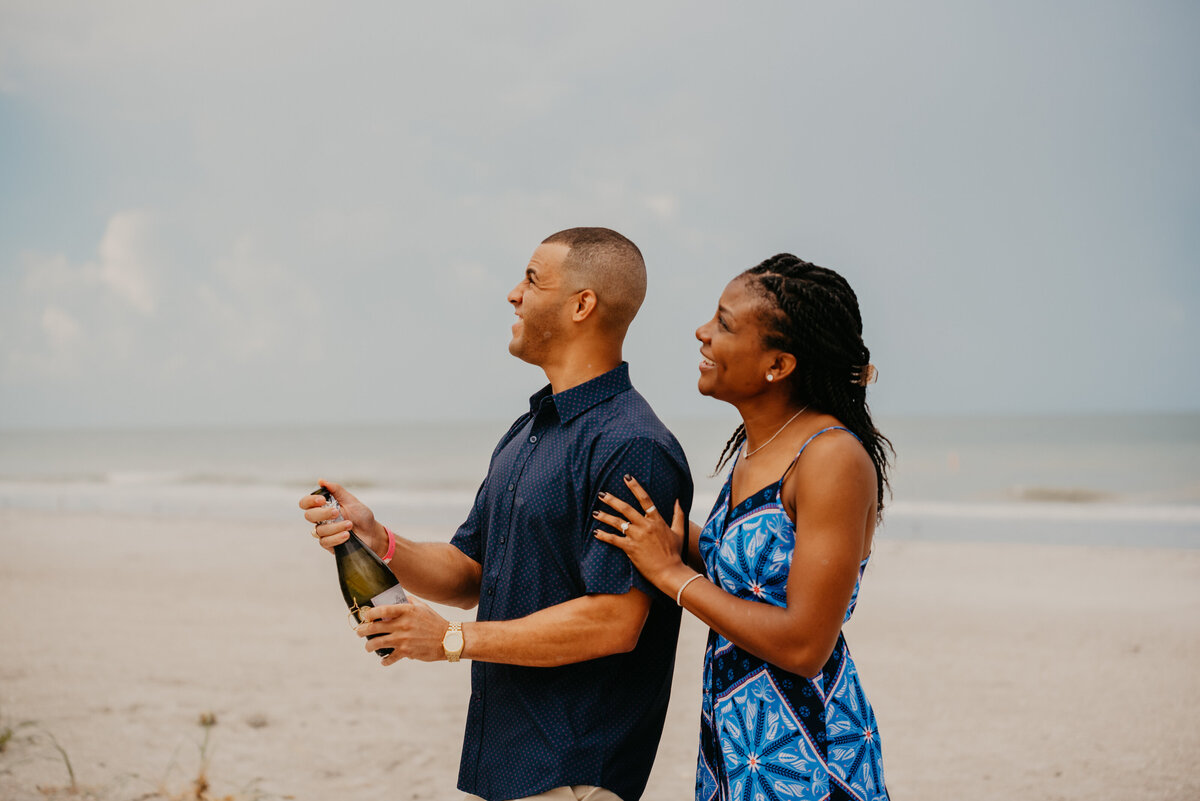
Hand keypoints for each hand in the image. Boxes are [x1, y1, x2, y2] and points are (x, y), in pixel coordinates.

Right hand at [298, 480, 382, 554]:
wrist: (372, 533)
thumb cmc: (361, 516)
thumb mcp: (351, 500)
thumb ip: (336, 490)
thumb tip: (321, 481)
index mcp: (324, 506)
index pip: (306, 503)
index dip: (310, 501)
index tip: (322, 500)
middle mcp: (321, 519)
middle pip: (309, 516)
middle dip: (323, 513)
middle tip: (337, 512)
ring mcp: (324, 532)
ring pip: (319, 530)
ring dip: (335, 527)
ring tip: (349, 524)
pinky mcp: (329, 544)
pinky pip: (325, 542)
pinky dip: (336, 538)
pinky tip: (346, 535)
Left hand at [356, 598, 449, 666]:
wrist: (448, 640)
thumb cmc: (435, 622)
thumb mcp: (423, 607)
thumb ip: (409, 601)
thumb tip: (399, 597)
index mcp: (406, 611)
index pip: (382, 610)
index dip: (369, 613)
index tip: (365, 616)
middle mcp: (403, 624)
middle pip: (375, 627)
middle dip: (362, 630)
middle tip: (359, 632)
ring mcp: (403, 639)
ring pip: (377, 643)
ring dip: (369, 646)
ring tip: (368, 647)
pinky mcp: (406, 652)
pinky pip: (389, 658)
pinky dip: (385, 660)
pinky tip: (383, 660)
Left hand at [592, 475, 688, 589]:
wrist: (670, 572)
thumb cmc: (675, 553)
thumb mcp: (679, 532)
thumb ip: (678, 515)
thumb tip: (678, 500)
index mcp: (657, 520)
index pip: (645, 499)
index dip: (635, 487)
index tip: (627, 478)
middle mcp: (645, 526)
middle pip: (626, 508)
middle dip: (613, 500)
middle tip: (602, 494)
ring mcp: (637, 537)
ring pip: (618, 522)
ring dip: (605, 516)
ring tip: (595, 512)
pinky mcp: (630, 548)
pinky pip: (614, 539)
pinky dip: (604, 535)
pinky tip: (596, 532)